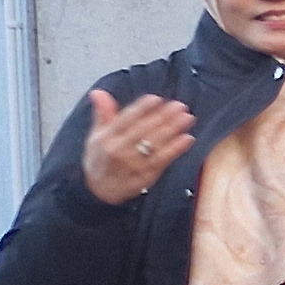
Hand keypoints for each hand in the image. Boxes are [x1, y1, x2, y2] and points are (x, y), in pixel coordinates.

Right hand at [80, 89, 195, 204]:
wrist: (98, 192)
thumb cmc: (100, 159)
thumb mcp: (96, 136)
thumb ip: (102, 113)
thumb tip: (98, 92)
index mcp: (106, 138)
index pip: (124, 120)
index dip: (140, 109)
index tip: (155, 98)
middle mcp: (118, 150)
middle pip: (143, 131)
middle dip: (162, 117)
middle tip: (179, 105)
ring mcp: (133, 164)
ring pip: (154, 145)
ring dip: (173, 130)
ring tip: (187, 117)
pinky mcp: (145, 176)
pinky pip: (162, 161)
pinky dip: (176, 149)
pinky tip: (187, 138)